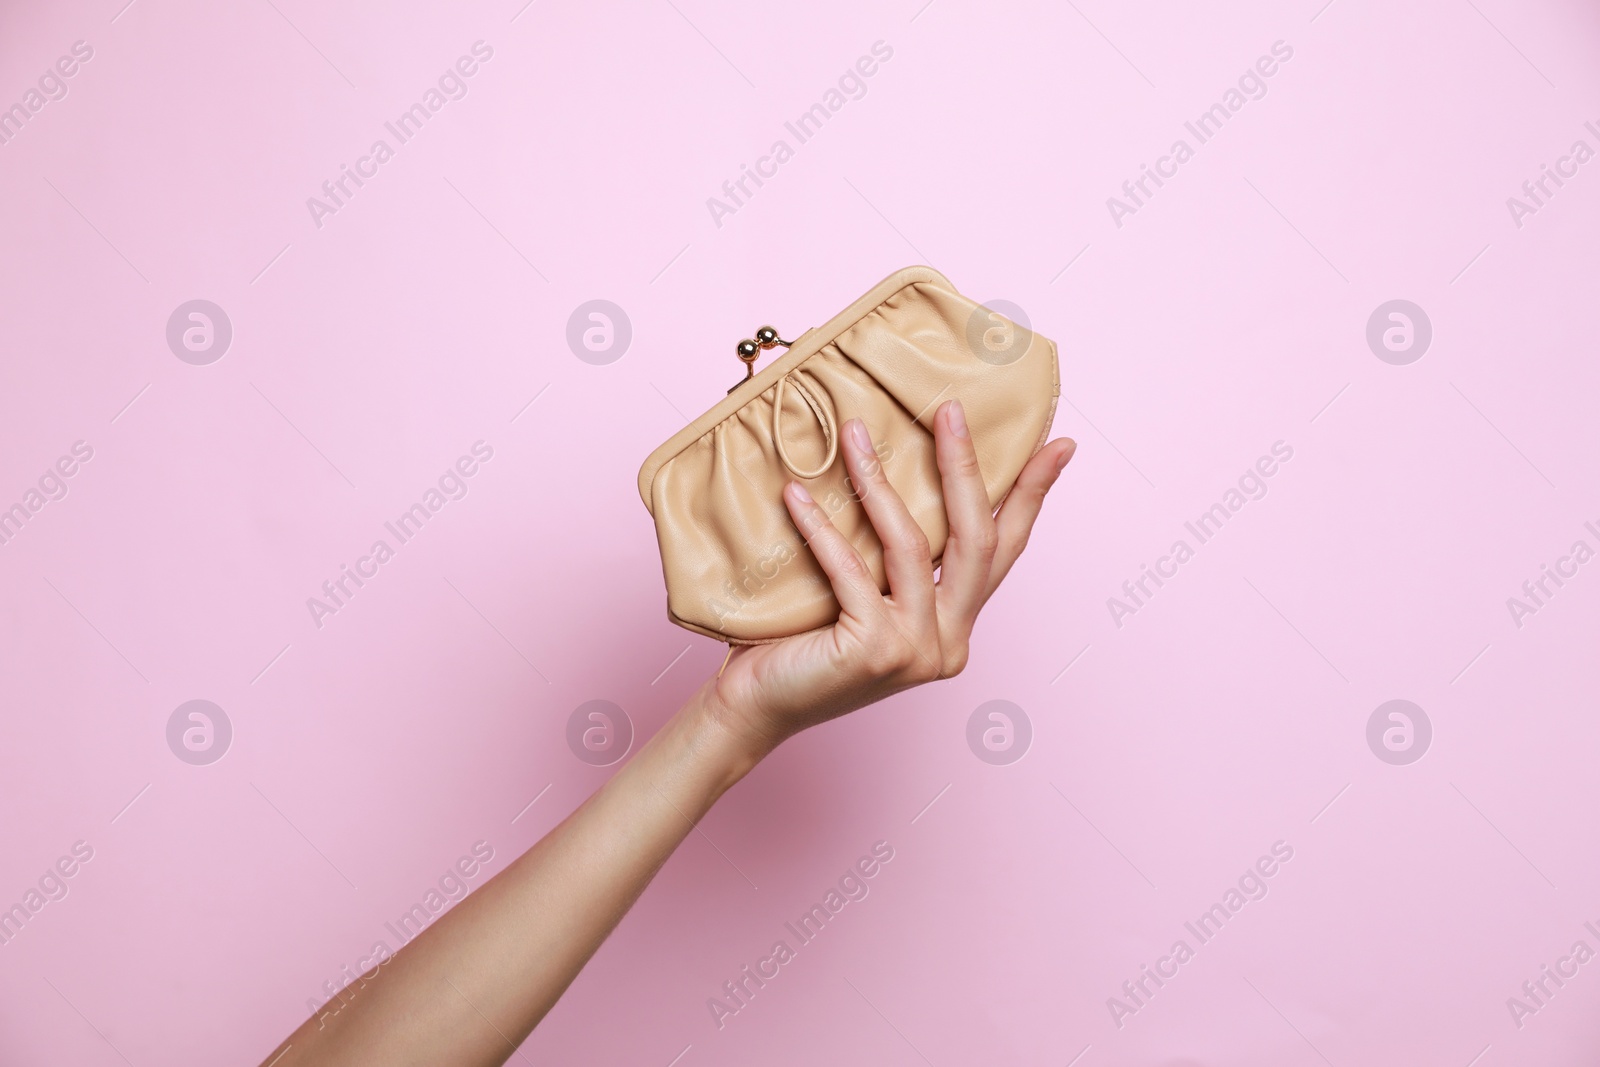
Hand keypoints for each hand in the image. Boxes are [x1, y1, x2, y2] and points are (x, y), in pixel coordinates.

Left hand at [700, 399, 1075, 756]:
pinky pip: (851, 570)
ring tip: (853, 433)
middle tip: (950, 409)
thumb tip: (886, 457)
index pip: (1003, 550)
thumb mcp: (860, 591)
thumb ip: (888, 554)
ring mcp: (916, 651)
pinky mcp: (875, 651)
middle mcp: (948, 643)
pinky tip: (796, 495)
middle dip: (965, 467)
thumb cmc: (799, 642)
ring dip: (880, 480)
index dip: (1031, 496)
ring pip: (912, 547)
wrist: (755, 706)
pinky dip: (822, 527)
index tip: (1058, 445)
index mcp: (955, 626)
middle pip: (976, 540)